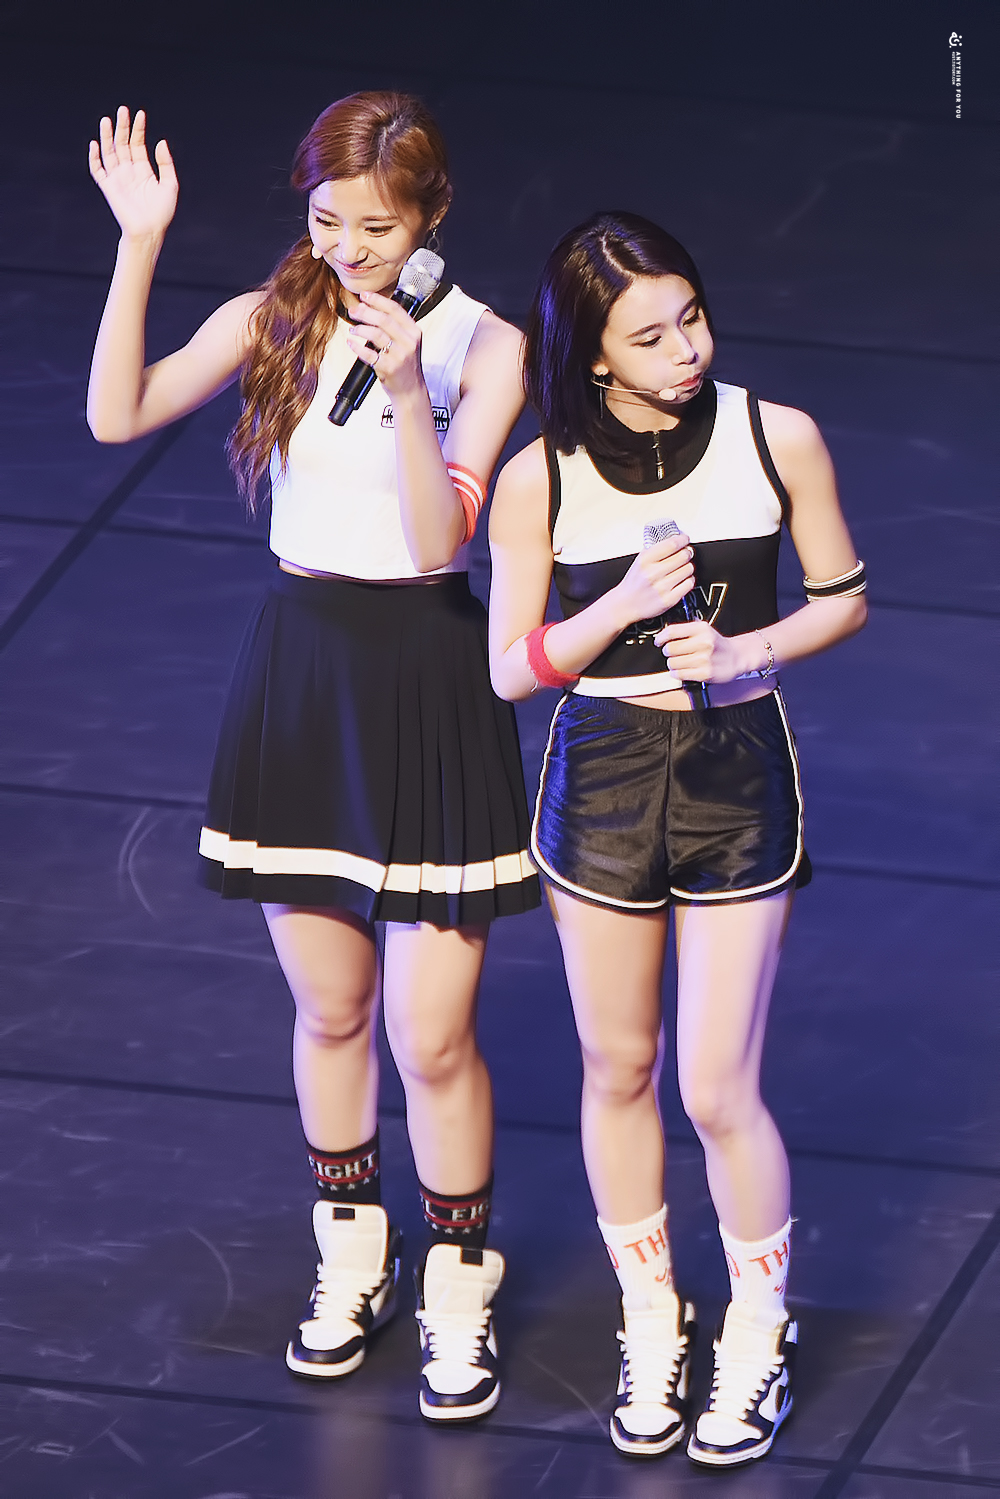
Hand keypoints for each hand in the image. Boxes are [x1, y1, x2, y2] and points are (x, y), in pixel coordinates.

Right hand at [88, 107, 177, 239]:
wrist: (149, 231)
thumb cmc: (162, 213)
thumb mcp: (170, 185)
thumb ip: (166, 163)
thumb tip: (161, 141)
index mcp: (143, 170)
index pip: (138, 144)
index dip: (139, 129)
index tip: (140, 114)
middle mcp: (129, 171)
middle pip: (123, 144)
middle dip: (122, 127)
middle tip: (123, 110)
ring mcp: (117, 178)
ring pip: (109, 152)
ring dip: (107, 136)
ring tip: (107, 120)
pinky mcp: (108, 188)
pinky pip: (98, 170)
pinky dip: (95, 157)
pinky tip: (95, 144)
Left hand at [344, 289, 423, 399]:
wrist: (411, 391)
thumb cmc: (406, 366)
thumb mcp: (408, 343)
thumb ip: (396, 327)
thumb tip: (370, 308)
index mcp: (414, 332)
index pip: (394, 309)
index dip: (377, 300)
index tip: (364, 295)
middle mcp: (409, 342)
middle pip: (383, 319)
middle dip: (365, 312)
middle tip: (353, 310)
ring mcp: (399, 356)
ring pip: (375, 334)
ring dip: (360, 329)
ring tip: (353, 329)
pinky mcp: (389, 368)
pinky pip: (369, 354)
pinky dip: (357, 347)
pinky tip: (351, 343)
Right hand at [611, 532, 694, 626]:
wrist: (625, 605)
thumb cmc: (634, 582)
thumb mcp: (639, 561)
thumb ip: (655, 549)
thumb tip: (674, 537)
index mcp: (645, 560)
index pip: (671, 544)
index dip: (683, 539)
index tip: (685, 539)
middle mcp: (653, 573)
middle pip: (683, 556)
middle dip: (687, 552)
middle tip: (685, 553)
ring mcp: (661, 587)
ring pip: (688, 569)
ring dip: (687, 566)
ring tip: (681, 568)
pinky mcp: (669, 600)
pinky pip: (689, 584)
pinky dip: (688, 580)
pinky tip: (682, 579)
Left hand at [654, 619, 750, 682]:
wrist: (736, 656)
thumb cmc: (717, 644)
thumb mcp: (704, 629)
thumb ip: (686, 629)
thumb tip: (664, 633)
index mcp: (701, 629)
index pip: (672, 631)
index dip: (661, 637)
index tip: (658, 641)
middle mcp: (704, 642)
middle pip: (670, 648)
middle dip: (667, 652)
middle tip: (672, 653)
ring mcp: (705, 659)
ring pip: (673, 663)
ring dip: (672, 664)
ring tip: (679, 662)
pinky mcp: (705, 673)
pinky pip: (680, 674)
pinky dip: (678, 674)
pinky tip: (682, 670)